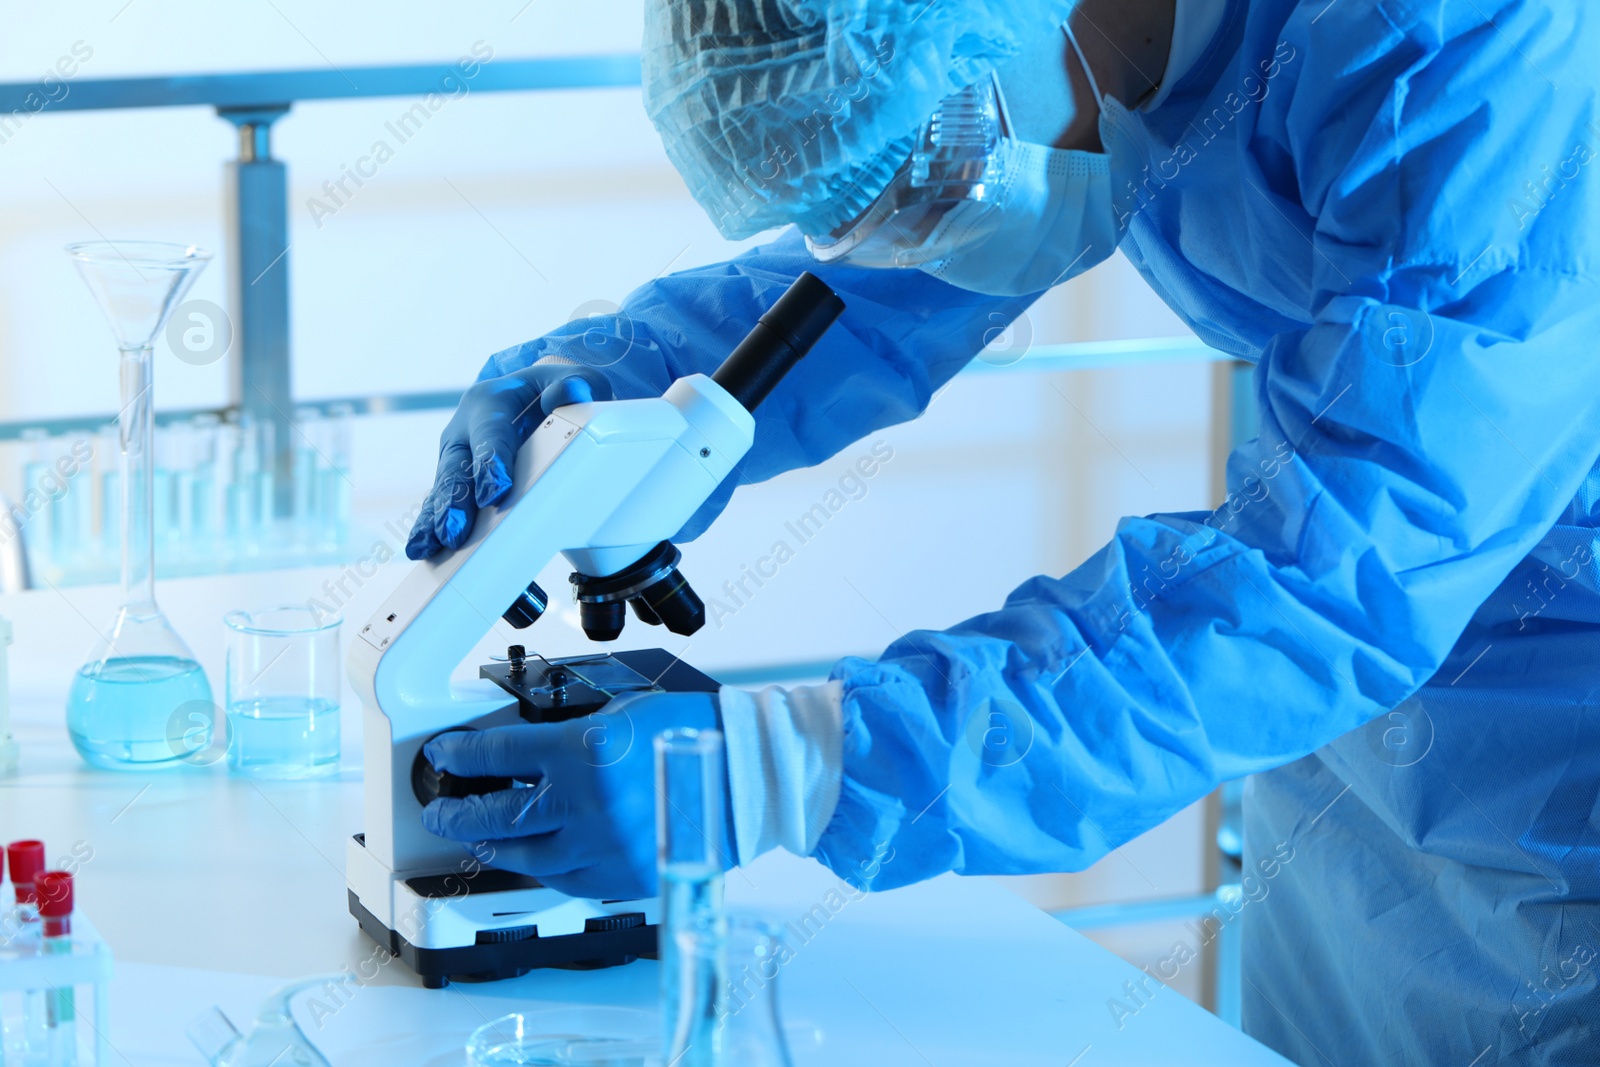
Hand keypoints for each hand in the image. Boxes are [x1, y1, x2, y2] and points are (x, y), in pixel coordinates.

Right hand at [406, 363, 612, 559]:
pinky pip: (441, 502)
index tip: (496, 492)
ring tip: (432, 545)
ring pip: (444, 488)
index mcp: (490, 401)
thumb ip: (574, 386)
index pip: (492, 432)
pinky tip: (425, 548)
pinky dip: (432, 524)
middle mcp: (465, 428)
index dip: (492, 462)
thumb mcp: (574, 380)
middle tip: (456, 530)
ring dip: (438, 518)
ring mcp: (457, 455)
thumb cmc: (554, 391)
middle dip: (456, 500)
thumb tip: (568, 393)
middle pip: (458, 466)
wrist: (536, 397)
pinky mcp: (457, 478)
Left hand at [420, 691, 734, 899]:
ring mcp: (605, 848)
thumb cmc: (693, 732)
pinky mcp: (624, 879)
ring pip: (527, 857)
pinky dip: (547, 866)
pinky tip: (540, 854)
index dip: (459, 757)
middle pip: (497, 816)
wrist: (746, 772)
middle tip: (443, 808)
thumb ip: (567, 733)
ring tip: (484, 836)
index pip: (496, 756)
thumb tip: (520, 751)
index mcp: (584, 752)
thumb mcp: (618, 711)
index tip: (443, 758)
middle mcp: (588, 805)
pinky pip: (568, 880)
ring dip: (497, 845)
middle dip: (459, 811)